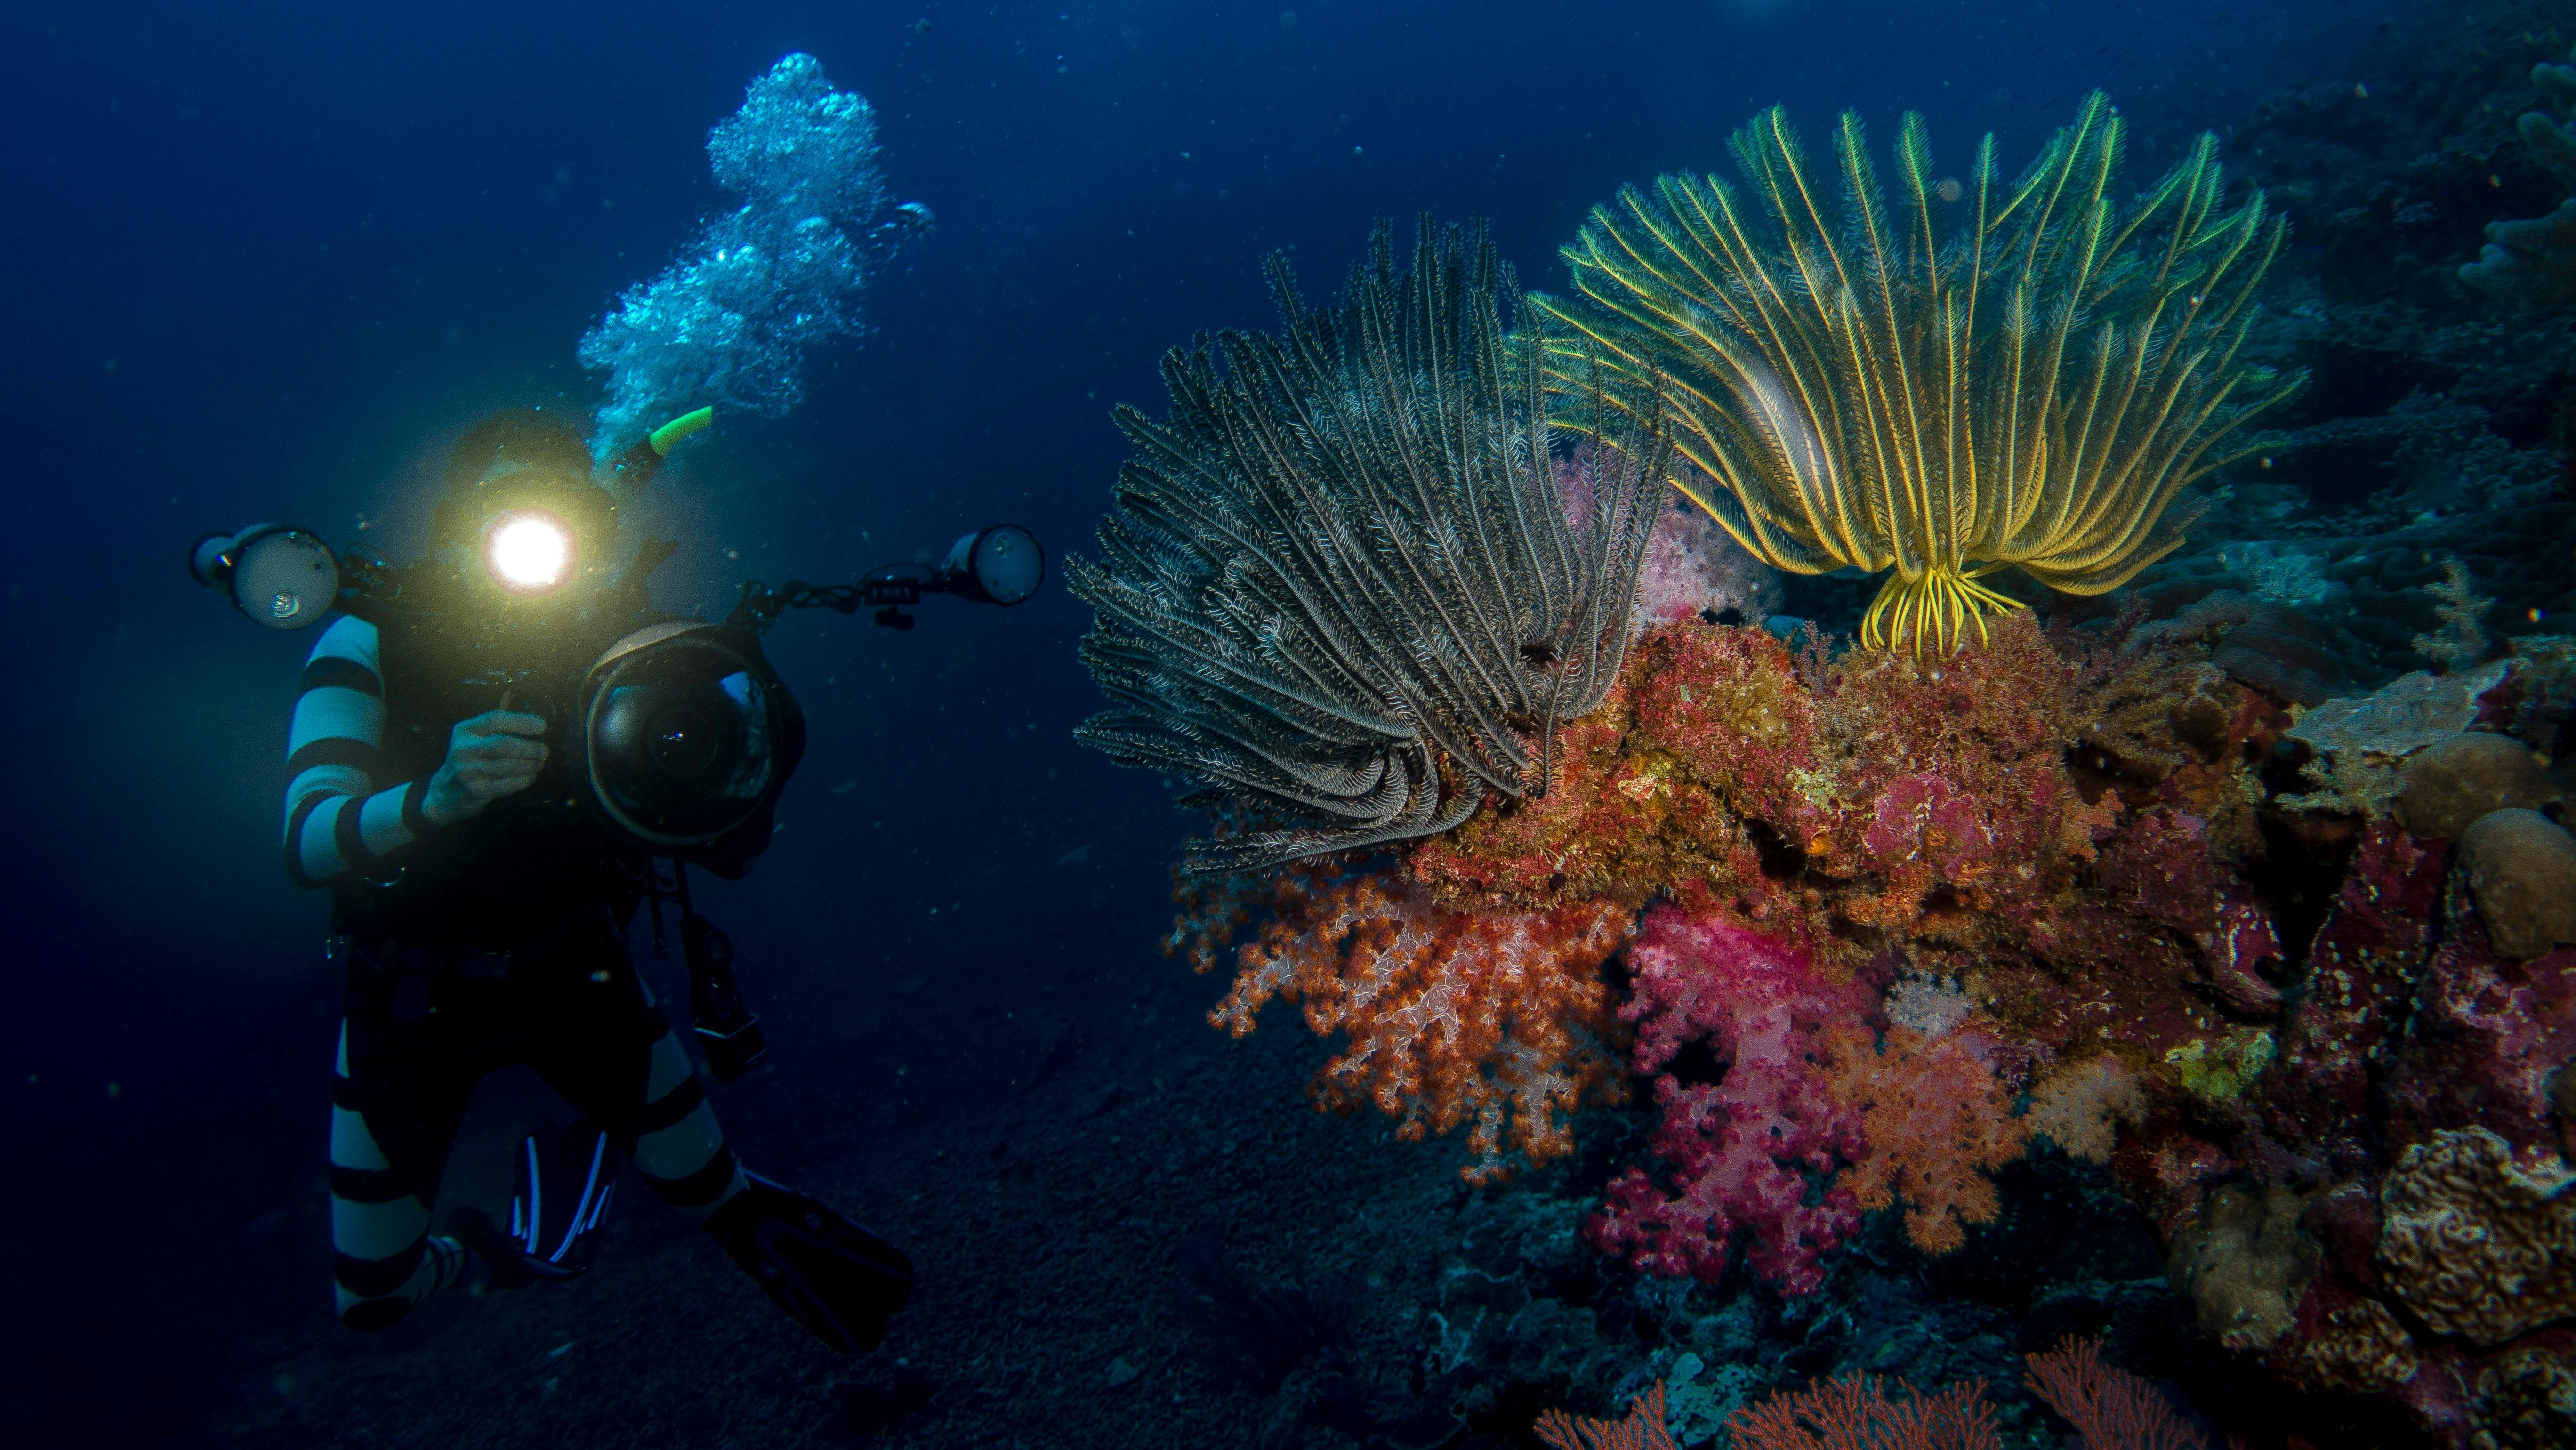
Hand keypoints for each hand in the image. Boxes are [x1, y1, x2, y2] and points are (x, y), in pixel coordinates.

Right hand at [421, 711, 549, 827]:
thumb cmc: (470, 759)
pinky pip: (505, 785)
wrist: (444, 791)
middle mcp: (463, 748)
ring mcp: (467, 771)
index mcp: (465, 730)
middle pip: (503, 744)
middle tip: (544, 752)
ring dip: (529, 765)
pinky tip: (530, 778)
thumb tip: (536, 722)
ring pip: (506, 766)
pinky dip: (522, 781)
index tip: (542, 726)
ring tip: (538, 765)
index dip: (521, 722)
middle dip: (529, 748)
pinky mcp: (474, 790)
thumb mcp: (475, 738)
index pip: (495, 720)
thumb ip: (498, 728)